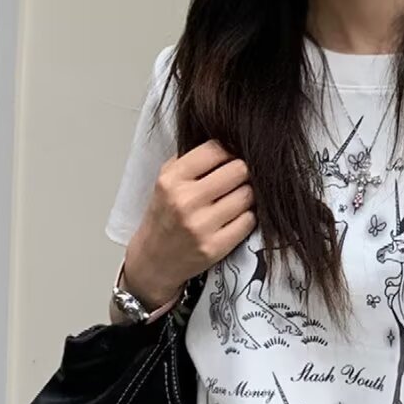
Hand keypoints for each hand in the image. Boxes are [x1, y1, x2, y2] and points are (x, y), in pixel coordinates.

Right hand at [123, 140, 254, 308]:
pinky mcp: (216, 247)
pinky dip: (247, 216)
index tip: (229, 158)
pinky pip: (249, 220)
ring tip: (234, 198)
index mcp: (171, 180)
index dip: (228, 151)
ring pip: (248, 195)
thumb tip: (230, 143)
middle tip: (236, 179)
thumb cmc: (164, 216)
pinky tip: (235, 217)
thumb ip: (192, 160)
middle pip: (239, 170)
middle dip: (241, 172)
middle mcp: (185, 201)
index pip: (216, 149)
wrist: (153, 260)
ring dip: (246, 195)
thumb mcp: (166, 181)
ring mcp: (201, 226)